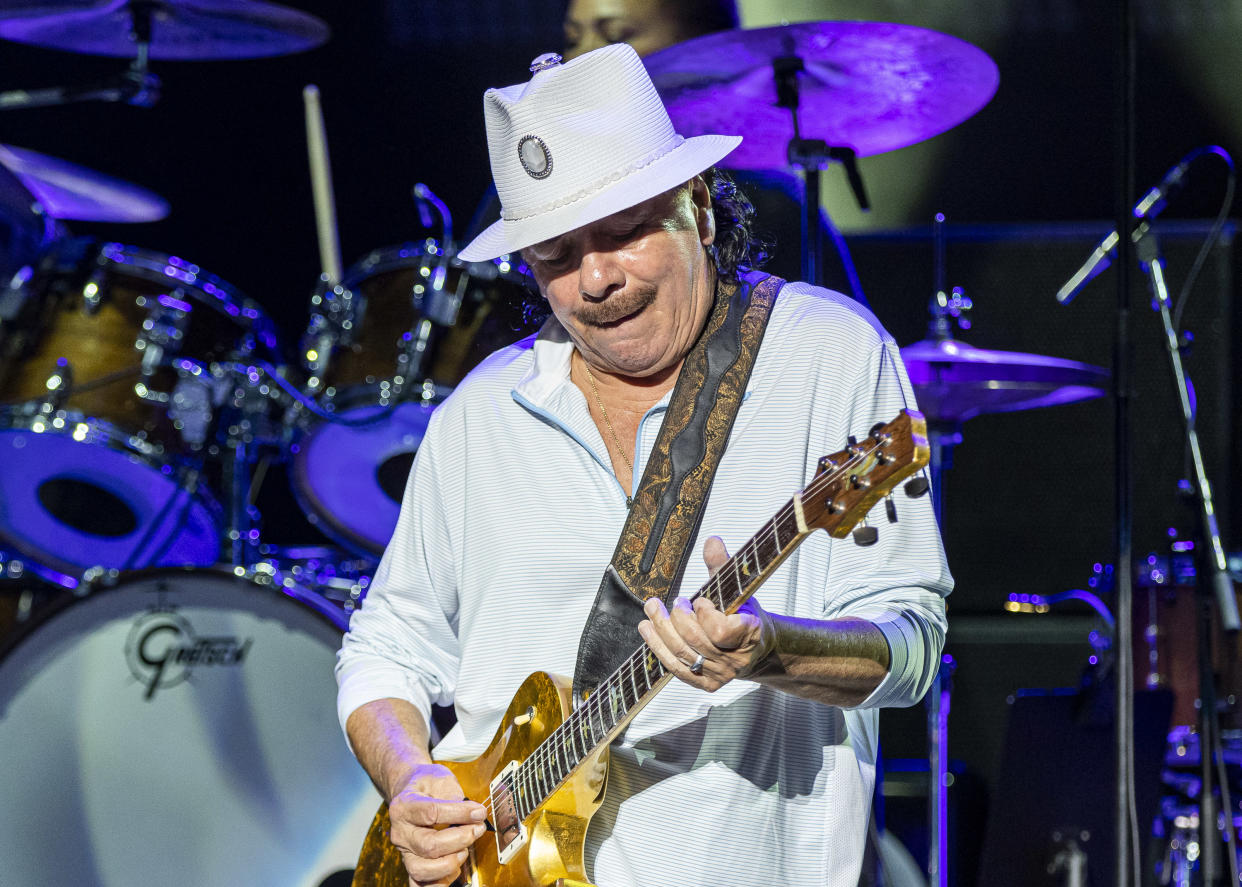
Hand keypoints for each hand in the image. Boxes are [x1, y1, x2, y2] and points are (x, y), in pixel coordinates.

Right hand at [387, 762, 487, 886]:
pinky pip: (421, 885)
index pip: (431, 813)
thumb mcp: (440, 780)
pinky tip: (455, 868)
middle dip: (460, 839)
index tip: (479, 811)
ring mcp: (405, 852)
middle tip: (477, 829)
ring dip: (451, 863)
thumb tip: (475, 814)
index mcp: (404, 807)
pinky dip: (440, 881)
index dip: (459, 813)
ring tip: (464, 849)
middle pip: (429, 845)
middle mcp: (401, 833)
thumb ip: (455, 796)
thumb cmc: (426, 786)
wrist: (411, 793)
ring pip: (422, 870)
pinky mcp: (412, 866)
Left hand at [637, 536, 775, 690]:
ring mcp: (721, 675)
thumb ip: (722, 566)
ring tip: (651, 611)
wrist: (756, 647)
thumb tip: (712, 541)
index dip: (705, 615)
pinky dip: (659, 649)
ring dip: (660, 631)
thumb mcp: (738, 588)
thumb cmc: (745, 614)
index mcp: (750, 633)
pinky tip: (648, 631)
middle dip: (677, 619)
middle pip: (695, 641)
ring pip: (682, 654)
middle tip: (672, 602)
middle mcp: (736, 659)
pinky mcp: (706, 684)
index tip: (699, 600)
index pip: (721, 630)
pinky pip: (677, 669)